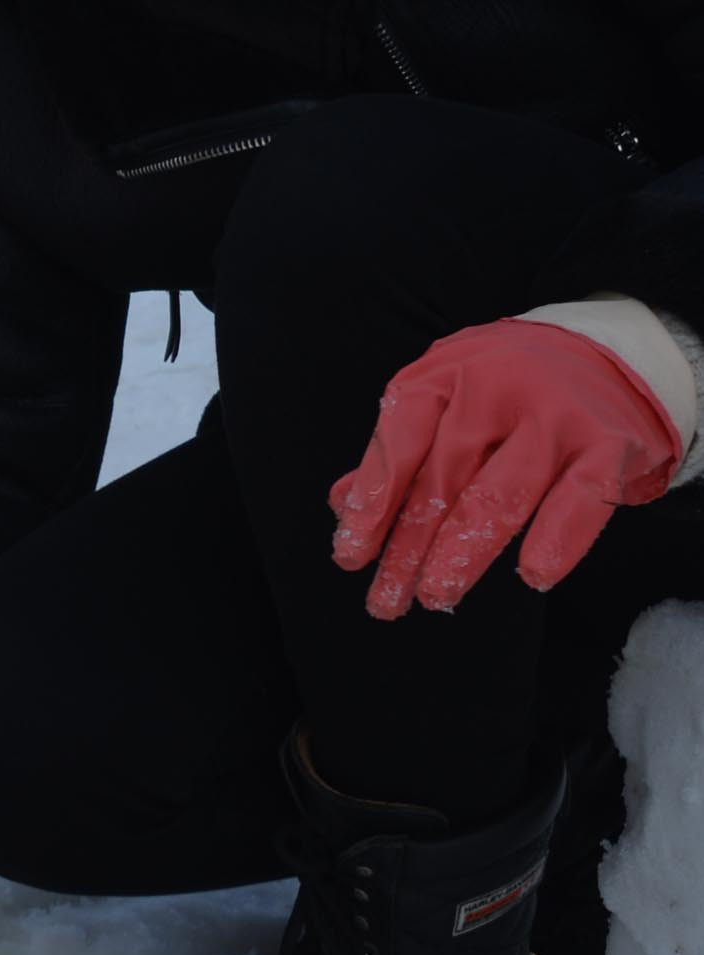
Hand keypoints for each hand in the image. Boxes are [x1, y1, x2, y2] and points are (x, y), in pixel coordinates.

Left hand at [327, 318, 682, 618]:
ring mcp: (554, 415)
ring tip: (436, 595)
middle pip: (442, 479)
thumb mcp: (445, 398)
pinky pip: (579, 497)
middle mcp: (495, 388)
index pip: (399, 442)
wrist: (611, 354)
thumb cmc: (510, 388)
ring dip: (463, 553)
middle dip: (409, 546)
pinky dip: (557, 539)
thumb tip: (343, 506)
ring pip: (499, 493)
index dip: (373, 500)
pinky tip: (533, 574)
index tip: (351, 553)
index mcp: (444, 375)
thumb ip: (400, 450)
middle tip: (386, 599)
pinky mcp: (607, 442)